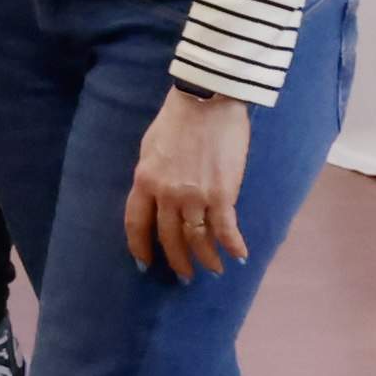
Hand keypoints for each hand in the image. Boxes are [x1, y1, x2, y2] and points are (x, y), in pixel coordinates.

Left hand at [124, 88, 256, 281]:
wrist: (207, 99)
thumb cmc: (177, 118)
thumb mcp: (150, 147)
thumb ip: (152, 176)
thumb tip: (156, 197)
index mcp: (144, 181)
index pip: (136, 224)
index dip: (140, 247)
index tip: (144, 264)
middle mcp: (167, 194)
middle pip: (169, 238)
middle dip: (177, 261)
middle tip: (185, 276)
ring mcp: (195, 196)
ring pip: (198, 239)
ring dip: (206, 259)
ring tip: (213, 269)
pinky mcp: (222, 194)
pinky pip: (226, 229)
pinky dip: (233, 245)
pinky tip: (239, 256)